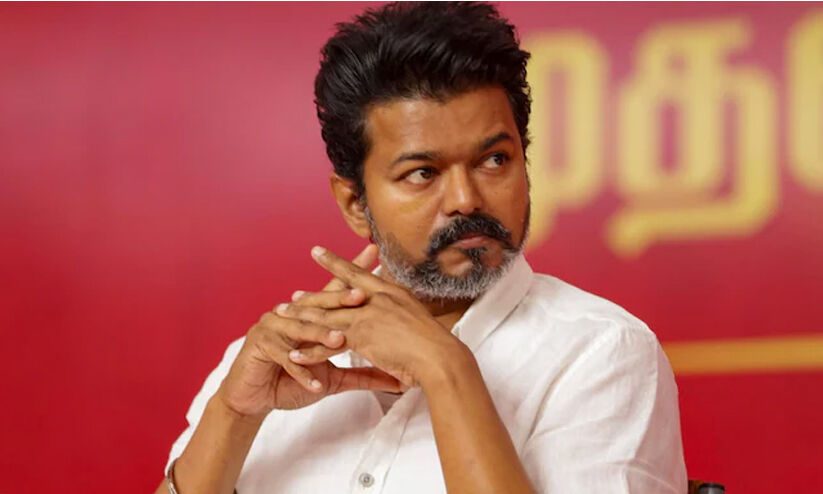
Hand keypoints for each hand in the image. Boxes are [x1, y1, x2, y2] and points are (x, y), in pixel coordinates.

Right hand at [217, 245, 403, 417]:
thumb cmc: (291, 382)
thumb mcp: (332, 379)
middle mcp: (291, 314)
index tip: (375, 254)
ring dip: (320, 336)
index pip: (335, 291)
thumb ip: (362, 375)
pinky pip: (284, 358)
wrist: (254, 398)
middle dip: (341, 299)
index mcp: (309, 316)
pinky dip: (300, 372)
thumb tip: (396, 379)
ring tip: (339, 341)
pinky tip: (313, 384)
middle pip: (320, 304)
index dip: (354, 273)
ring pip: (302, 329)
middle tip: (362, 295)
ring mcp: (273, 326)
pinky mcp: (259, 345)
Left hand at [275, 246, 466, 388]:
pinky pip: (327, 344)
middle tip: (291, 296)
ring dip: (302, 319)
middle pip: (335, 294)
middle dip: (311, 296)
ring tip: (283, 321)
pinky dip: (309, 352)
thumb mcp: (418, 318)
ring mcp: (367, 315)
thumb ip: (401, 314)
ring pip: (326, 316)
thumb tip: (396, 316)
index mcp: (390, 292)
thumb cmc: (436, 344)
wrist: (440, 358)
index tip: (316, 253)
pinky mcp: (361, 336)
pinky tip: (293, 357)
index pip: (357, 274)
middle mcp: (376, 299)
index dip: (335, 263)